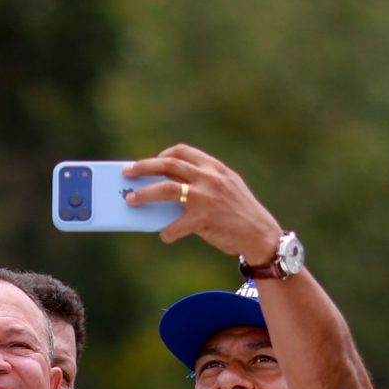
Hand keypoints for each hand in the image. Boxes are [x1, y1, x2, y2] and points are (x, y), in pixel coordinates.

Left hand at [123, 144, 284, 260]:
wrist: (262, 235)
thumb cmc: (241, 214)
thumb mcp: (228, 189)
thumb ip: (205, 183)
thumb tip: (169, 191)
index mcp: (215, 168)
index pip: (183, 152)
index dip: (163, 155)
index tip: (154, 161)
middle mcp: (209, 177)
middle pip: (168, 164)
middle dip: (143, 167)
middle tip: (127, 173)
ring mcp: (206, 197)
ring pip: (166, 189)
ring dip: (144, 194)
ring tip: (131, 200)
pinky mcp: (203, 219)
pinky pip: (175, 225)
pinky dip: (167, 232)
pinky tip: (165, 236)